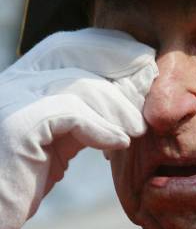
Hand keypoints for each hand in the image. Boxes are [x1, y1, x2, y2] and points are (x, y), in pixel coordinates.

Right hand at [0, 28, 157, 228]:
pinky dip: (101, 129)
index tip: (141, 62)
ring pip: (79, 84)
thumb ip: (84, 118)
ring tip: (136, 129)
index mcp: (23, 80)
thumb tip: (127, 102)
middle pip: (73, 51)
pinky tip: (118, 144)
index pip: (67, 45)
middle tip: (148, 78)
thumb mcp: (59, 142)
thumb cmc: (23, 182)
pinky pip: (72, 114)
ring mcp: (12, 99)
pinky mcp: (18, 125)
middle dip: (118, 60)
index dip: (108, 48)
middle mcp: (14, 82)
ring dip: (116, 106)